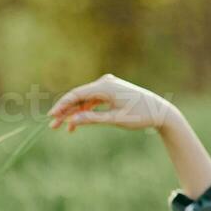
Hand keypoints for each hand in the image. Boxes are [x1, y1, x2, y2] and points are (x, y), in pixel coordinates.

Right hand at [47, 74, 180, 131]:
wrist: (160, 111)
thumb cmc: (140, 116)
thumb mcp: (114, 120)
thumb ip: (92, 119)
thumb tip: (71, 121)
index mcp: (106, 86)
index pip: (77, 94)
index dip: (62, 105)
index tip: (51, 115)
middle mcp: (105, 82)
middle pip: (79, 97)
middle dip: (65, 112)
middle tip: (52, 126)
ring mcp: (107, 86)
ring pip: (84, 99)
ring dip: (74, 113)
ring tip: (63, 128)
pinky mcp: (110, 91)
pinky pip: (92, 100)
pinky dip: (85, 111)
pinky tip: (76, 123)